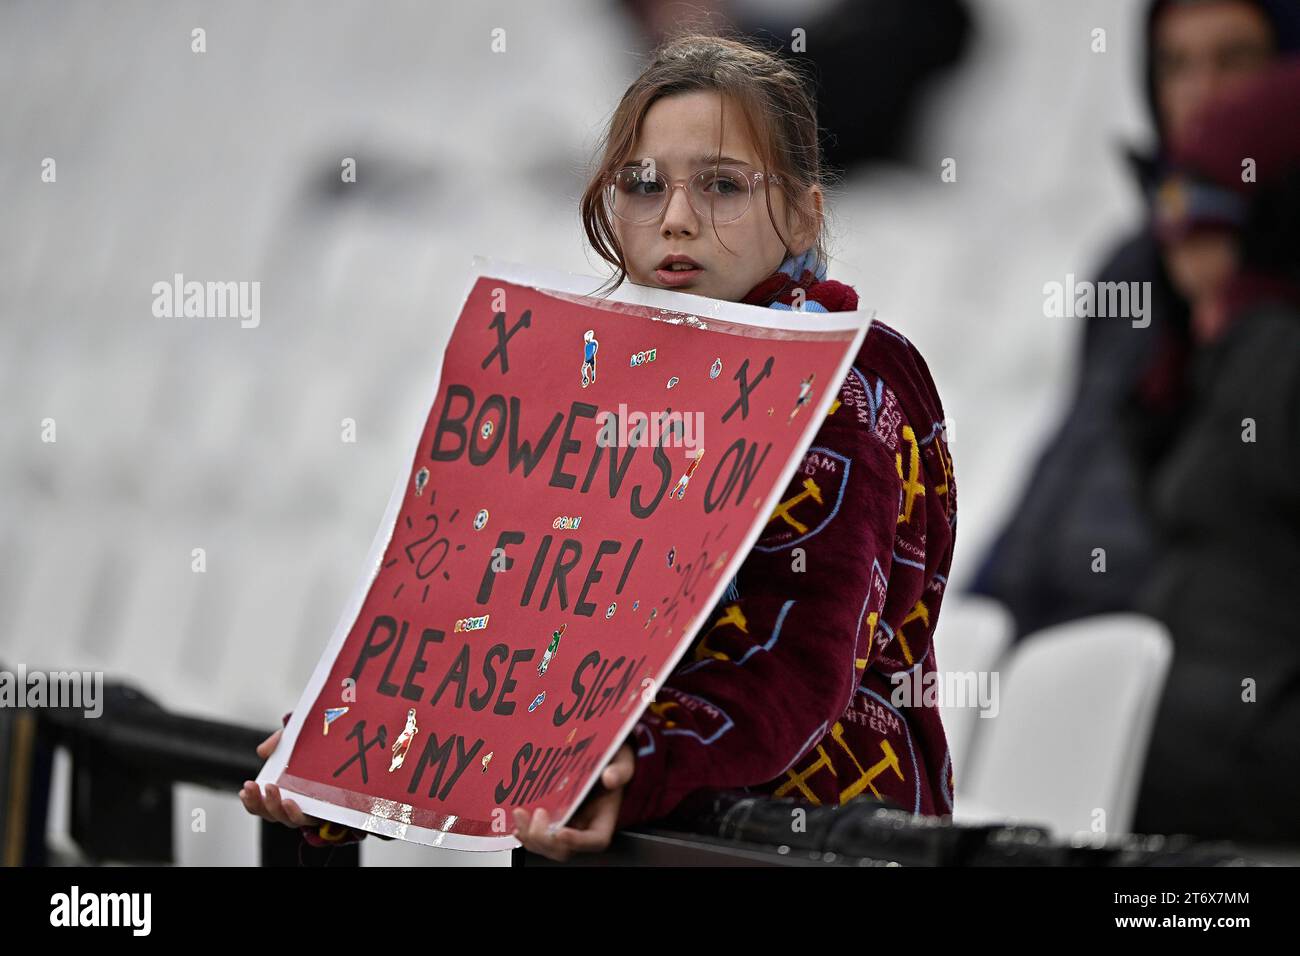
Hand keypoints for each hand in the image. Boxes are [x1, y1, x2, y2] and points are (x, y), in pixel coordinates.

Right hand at [239, 727, 320, 828]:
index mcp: (281, 793)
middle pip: (270, 814)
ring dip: (276, 807)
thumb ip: (277, 743)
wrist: (345, 752)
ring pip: (286, 819)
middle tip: (254, 786)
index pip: (260, 804)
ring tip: (272, 791)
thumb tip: (262, 751)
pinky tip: (290, 803)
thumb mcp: (294, 742)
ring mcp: (308, 811)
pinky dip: (295, 813)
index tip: (245, 788)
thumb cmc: (314, 752)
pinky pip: (307, 818)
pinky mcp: (324, 813)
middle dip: (258, 802)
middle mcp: (292, 806)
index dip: (250, 800)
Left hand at [512, 743, 634, 861]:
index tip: (561, 832)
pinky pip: (535, 835)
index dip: (577, 842)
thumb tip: (610, 778)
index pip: (595, 841)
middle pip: (564, 849)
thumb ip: (620, 770)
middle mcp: (583, 829)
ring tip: (520, 812)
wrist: (600, 755)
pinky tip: (516, 819)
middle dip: (546, 838)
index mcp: (603, 819)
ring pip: (546, 845)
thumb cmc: (612, 762)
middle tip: (537, 813)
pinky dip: (523, 831)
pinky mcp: (550, 820)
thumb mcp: (622, 761)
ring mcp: (565, 826)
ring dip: (530, 835)